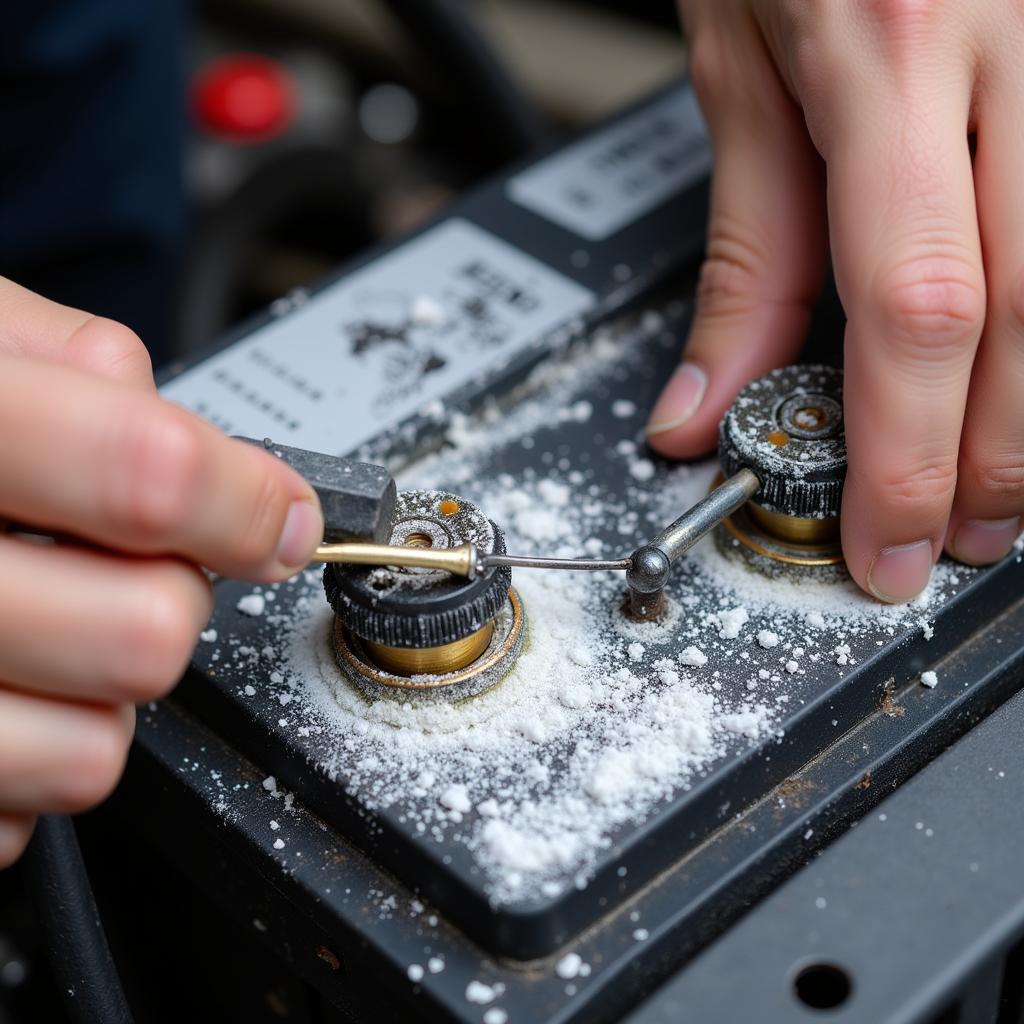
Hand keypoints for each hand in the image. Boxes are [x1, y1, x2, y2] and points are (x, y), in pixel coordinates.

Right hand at [0, 278, 323, 866]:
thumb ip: (60, 357)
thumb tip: (185, 429)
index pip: (148, 473)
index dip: (245, 501)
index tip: (278, 516)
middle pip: (146, 633)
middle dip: (169, 598)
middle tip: (121, 564)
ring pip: (92, 752)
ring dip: (98, 695)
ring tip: (42, 630)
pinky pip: (10, 822)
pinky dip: (26, 759)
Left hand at [649, 1, 1022, 600]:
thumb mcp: (735, 59)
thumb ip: (740, 247)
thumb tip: (705, 402)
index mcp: (899, 46)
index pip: (916, 310)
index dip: (904, 453)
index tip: (882, 542)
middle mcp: (1020, 43)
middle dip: (991, 457)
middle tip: (948, 534)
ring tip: (996, 486)